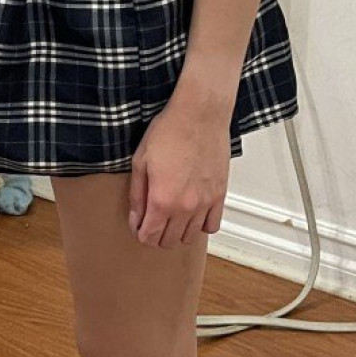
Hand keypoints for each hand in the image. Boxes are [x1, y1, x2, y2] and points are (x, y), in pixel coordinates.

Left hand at [127, 98, 230, 246]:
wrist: (199, 115)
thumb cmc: (169, 132)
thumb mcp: (141, 162)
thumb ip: (137, 196)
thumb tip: (136, 219)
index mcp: (162, 200)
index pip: (150, 236)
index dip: (141, 233)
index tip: (139, 226)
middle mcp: (185, 207)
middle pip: (169, 241)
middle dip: (157, 236)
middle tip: (152, 222)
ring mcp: (205, 203)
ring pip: (190, 237)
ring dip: (178, 233)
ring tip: (171, 218)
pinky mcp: (219, 195)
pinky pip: (212, 225)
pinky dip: (201, 225)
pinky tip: (193, 214)